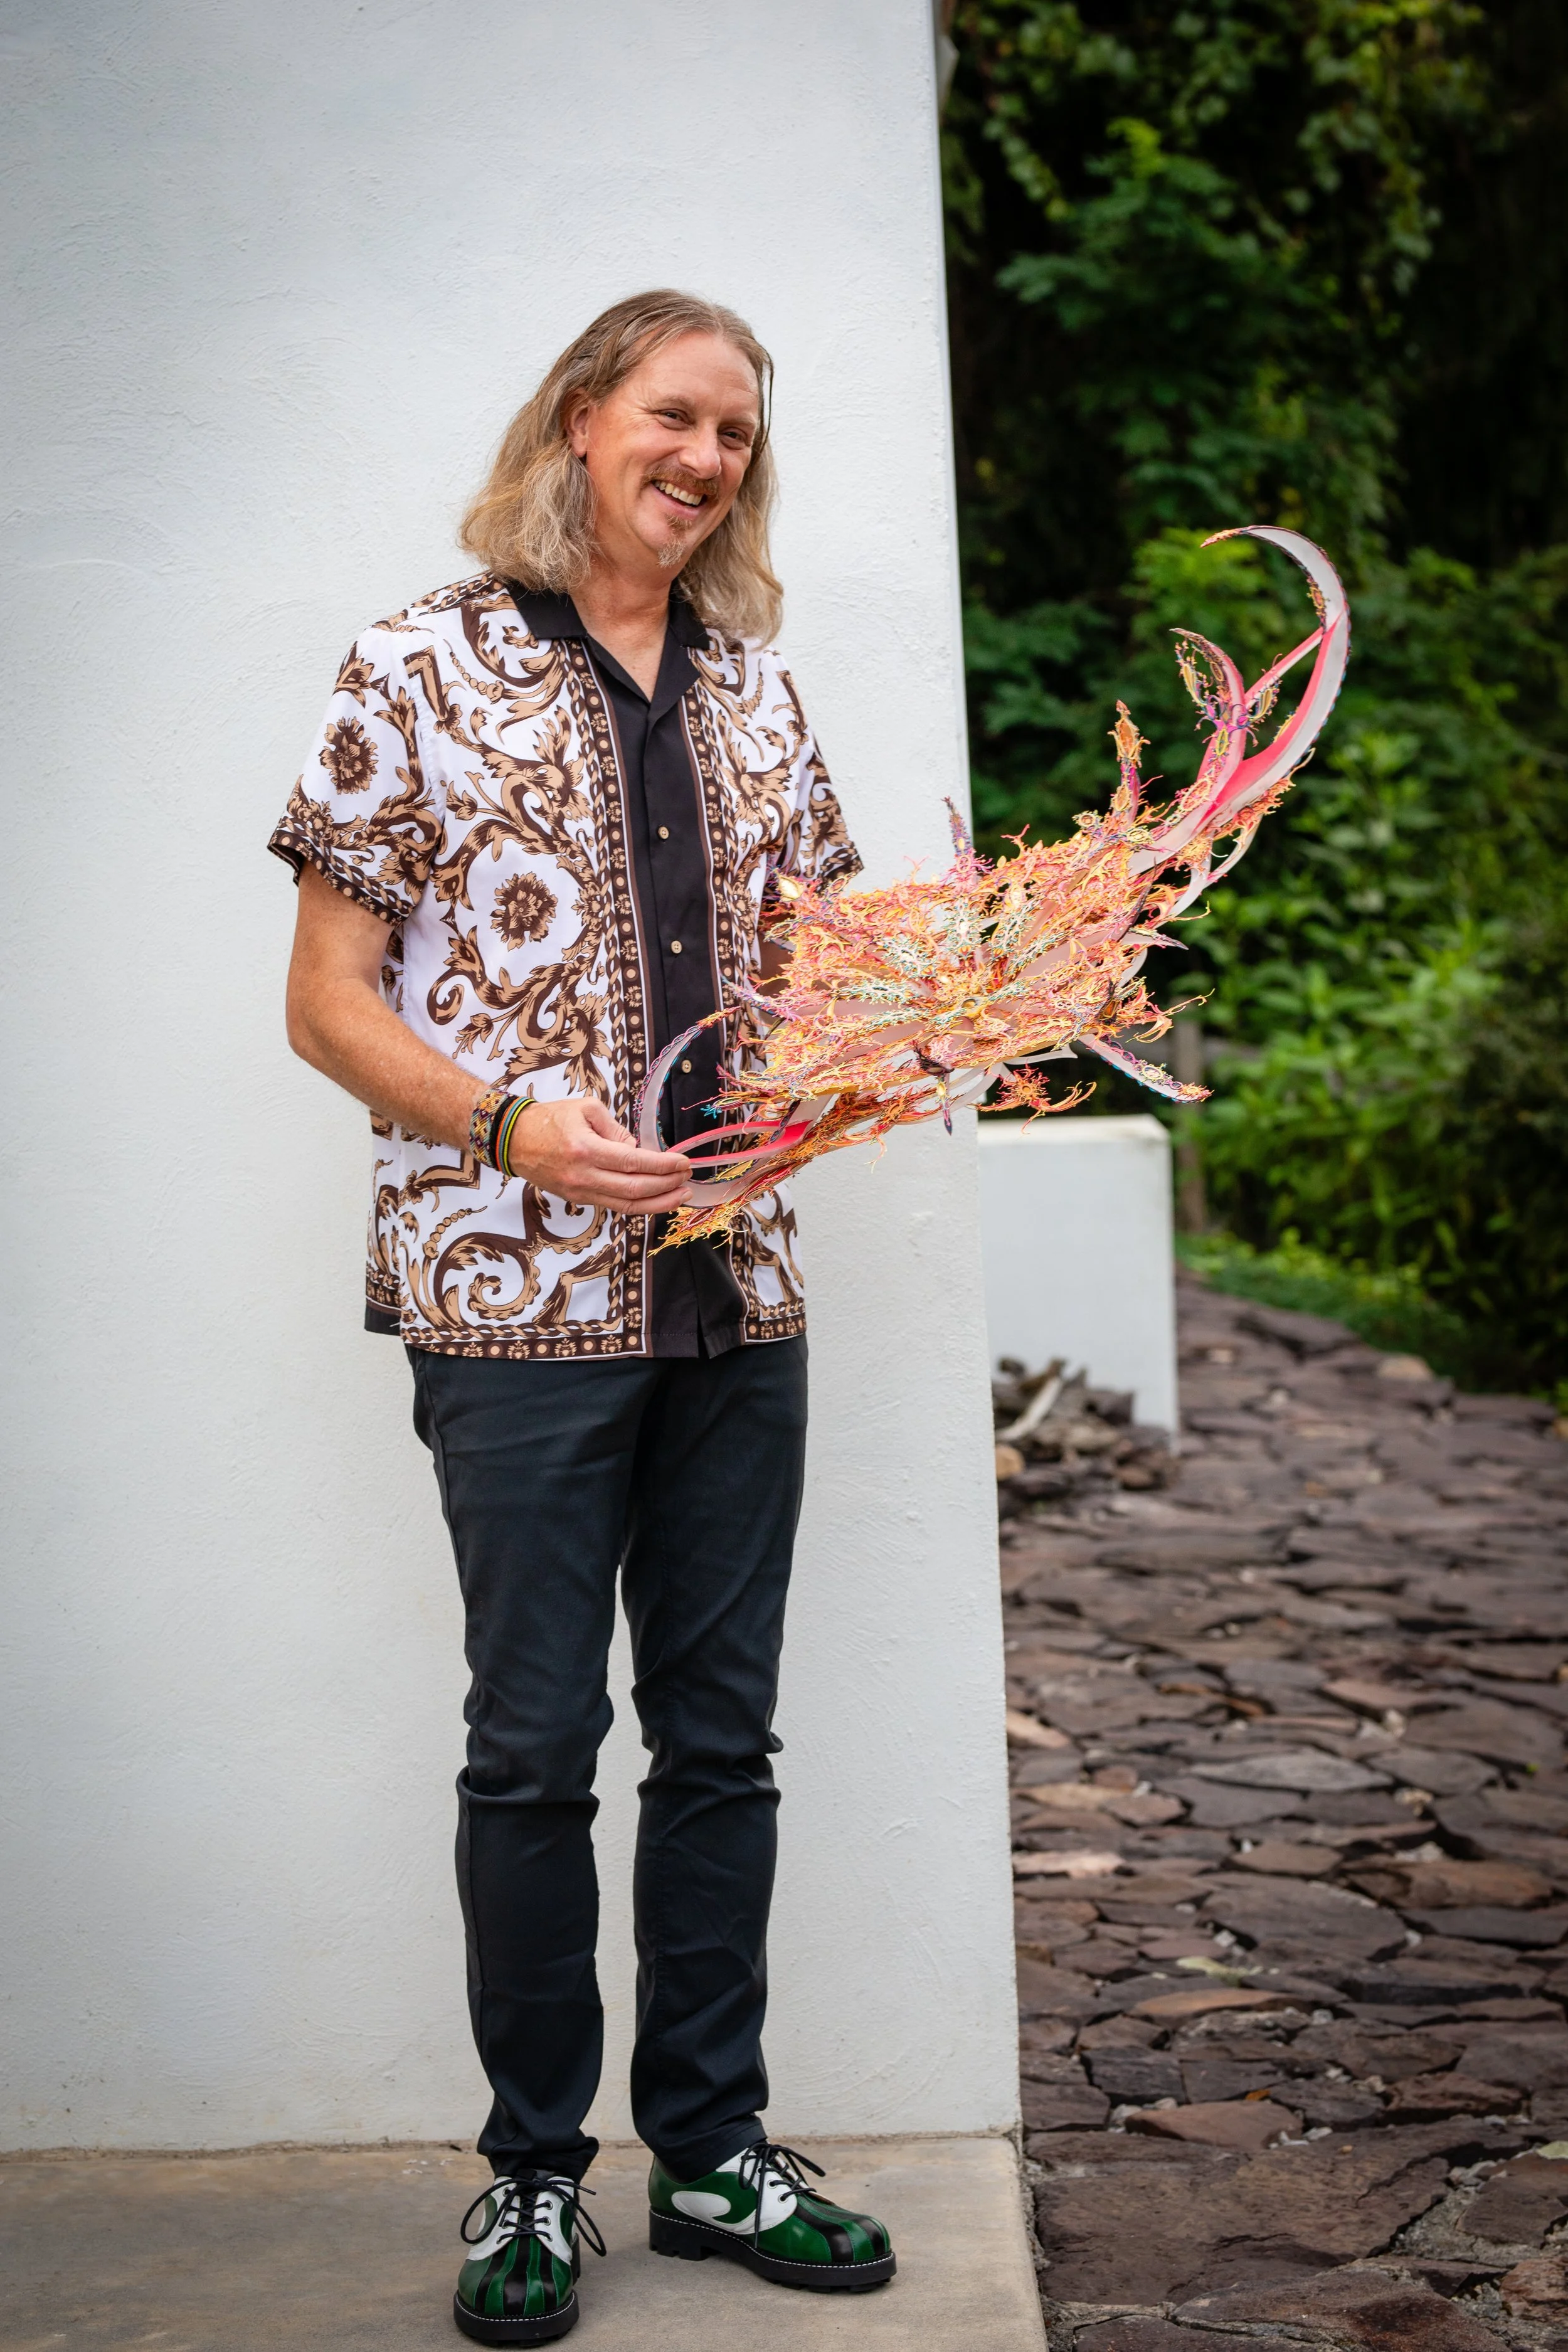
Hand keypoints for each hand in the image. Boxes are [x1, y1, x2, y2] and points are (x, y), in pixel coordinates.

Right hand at [504, 1095, 691, 1212]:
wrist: (514, 1140)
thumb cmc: (549, 1119)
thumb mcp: (586, 1109)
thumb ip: (617, 1129)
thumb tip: (638, 1149)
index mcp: (586, 1149)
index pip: (634, 1162)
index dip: (663, 1165)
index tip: (684, 1162)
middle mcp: (584, 1175)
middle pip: (634, 1188)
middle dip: (667, 1185)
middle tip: (687, 1178)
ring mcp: (580, 1192)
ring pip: (626, 1204)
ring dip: (658, 1203)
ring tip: (681, 1196)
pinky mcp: (578, 1199)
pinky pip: (614, 1206)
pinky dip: (639, 1205)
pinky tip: (657, 1200)